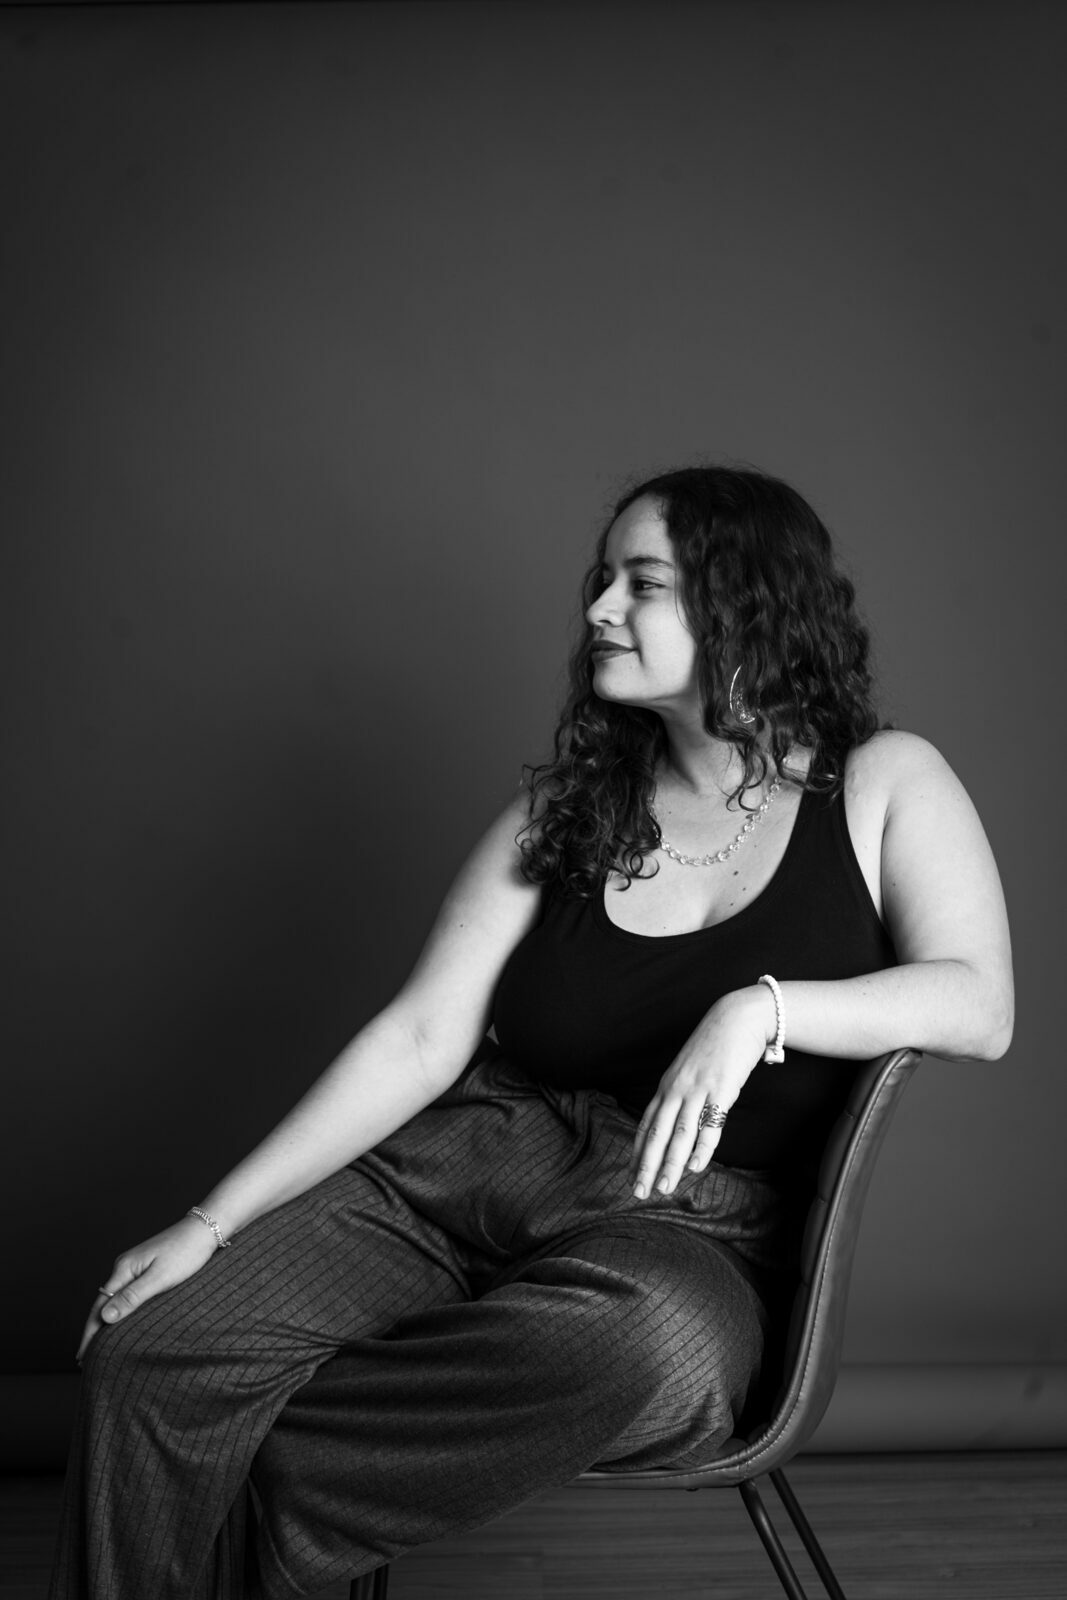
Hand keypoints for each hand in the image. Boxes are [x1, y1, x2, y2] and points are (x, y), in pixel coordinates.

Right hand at [76, 1215, 218, 1363]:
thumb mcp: (160, 1278)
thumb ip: (133, 1297)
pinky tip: (122, 1323)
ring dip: (106, 1322)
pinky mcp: (146, 1269)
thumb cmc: (186, 1252)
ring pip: (114, 1299)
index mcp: (124, 1269)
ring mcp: (134, 1268)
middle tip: (85, 1360)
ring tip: (100, 1347)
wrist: (205, 1229)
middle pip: (102, 1304)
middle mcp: (124, 1267)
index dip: (89, 1333)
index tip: (82, 1357)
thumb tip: (104, 1317)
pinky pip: (126, 1294)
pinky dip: (121, 1311)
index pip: (99, 1307)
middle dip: (93, 1331)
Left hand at [631, 988, 772, 1198]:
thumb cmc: (714, 1045)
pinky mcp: (721, 1089)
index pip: (647, 1125)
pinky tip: (696, 1166)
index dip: (639, 1152)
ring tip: (664, 1187)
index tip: (633, 1175)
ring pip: (680, 1133)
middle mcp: (677, 1089)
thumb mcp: (689, 1069)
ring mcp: (698, 1089)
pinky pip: (710, 1124)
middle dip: (647, 1165)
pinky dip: (702, 1147)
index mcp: (667, 1086)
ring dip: (671, 1163)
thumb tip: (677, 1120)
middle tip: (639, 1192)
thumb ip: (681, 1093)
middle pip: (658, 1133)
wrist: (737, 1018)